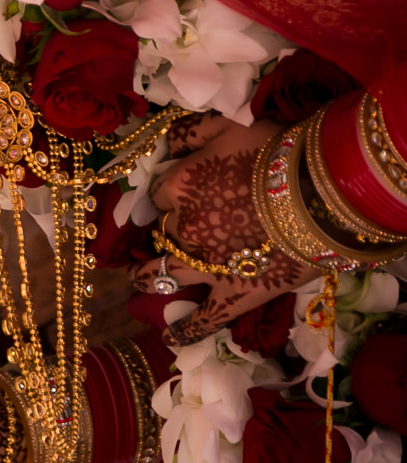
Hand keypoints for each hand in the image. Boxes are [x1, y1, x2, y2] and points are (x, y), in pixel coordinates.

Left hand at [130, 115, 314, 345]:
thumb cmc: (277, 152)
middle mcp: (183, 228)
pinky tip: (171, 338)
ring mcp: (206, 265)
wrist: (323, 193)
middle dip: (164, 232)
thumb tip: (162, 142)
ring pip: (161, 274)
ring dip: (145, 277)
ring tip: (139, 281)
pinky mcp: (236, 294)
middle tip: (164, 236)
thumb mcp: (227, 125)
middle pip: (163, 231)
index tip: (179, 196)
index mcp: (178, 187)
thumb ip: (189, 132)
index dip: (170, 195)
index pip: (159, 194)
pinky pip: (204, 318)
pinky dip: (186, 330)